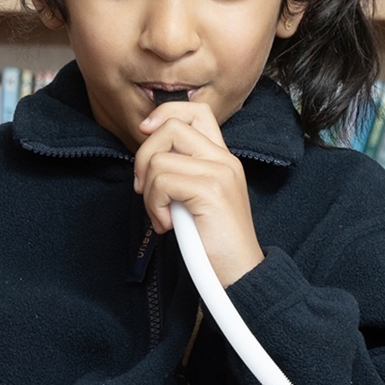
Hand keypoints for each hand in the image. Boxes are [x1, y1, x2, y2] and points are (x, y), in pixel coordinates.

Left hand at [137, 100, 263, 286]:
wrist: (241, 273)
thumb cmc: (216, 242)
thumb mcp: (198, 198)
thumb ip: (183, 173)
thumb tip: (147, 158)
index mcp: (223, 158)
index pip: (196, 111)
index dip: (164, 114)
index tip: (146, 135)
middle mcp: (224, 159)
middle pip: (171, 126)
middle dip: (143, 157)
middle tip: (143, 188)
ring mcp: (220, 173)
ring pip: (159, 159)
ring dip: (148, 191)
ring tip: (161, 215)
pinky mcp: (211, 191)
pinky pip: (162, 182)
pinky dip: (154, 206)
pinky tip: (167, 225)